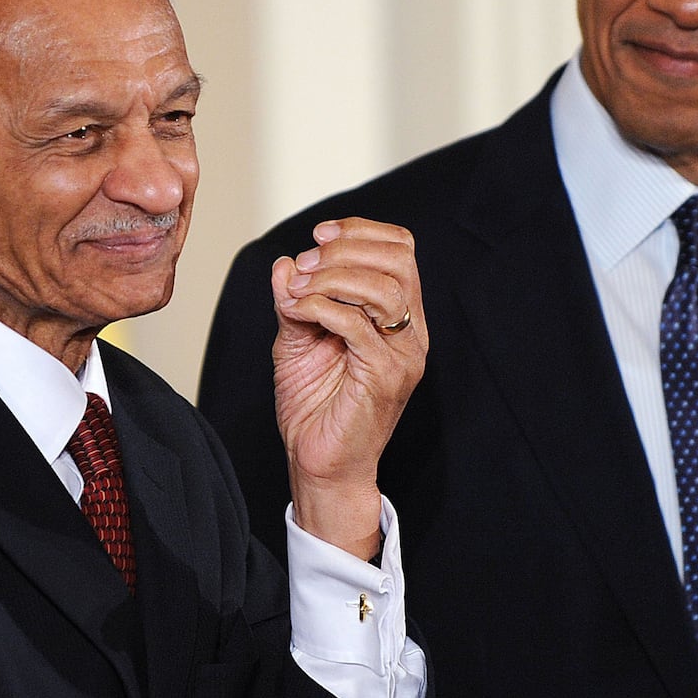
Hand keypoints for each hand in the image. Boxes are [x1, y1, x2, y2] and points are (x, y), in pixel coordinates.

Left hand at [270, 217, 426, 559]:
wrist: (319, 465)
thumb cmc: (316, 407)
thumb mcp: (298, 339)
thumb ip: (295, 299)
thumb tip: (286, 263)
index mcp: (399, 317)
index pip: (401, 250)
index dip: (361, 232)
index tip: (319, 236)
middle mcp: (410, 332)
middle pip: (398, 261)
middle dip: (346, 250)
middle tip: (306, 265)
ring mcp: (403, 354)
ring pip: (384, 288)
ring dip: (333, 277)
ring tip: (300, 289)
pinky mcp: (385, 376)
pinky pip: (358, 325)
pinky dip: (322, 307)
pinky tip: (298, 312)